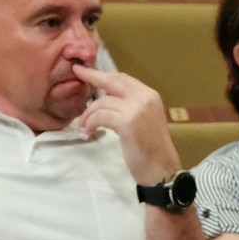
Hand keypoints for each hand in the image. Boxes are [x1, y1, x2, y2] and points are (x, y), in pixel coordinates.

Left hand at [72, 66, 180, 185]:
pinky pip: (100, 116)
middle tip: (77, 73)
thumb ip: (131, 106)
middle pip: (113, 80)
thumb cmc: (151, 149)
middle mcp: (145, 98)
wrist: (161, 169)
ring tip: (84, 125)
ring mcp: (137, 109)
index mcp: (151, 96)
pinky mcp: (127, 122)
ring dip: (89, 113)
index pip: (123, 78)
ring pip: (102, 101)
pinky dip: (90, 123)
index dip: (104, 74)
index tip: (87, 70)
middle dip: (92, 76)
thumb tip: (108, 99)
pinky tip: (88, 131)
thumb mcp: (145, 120)